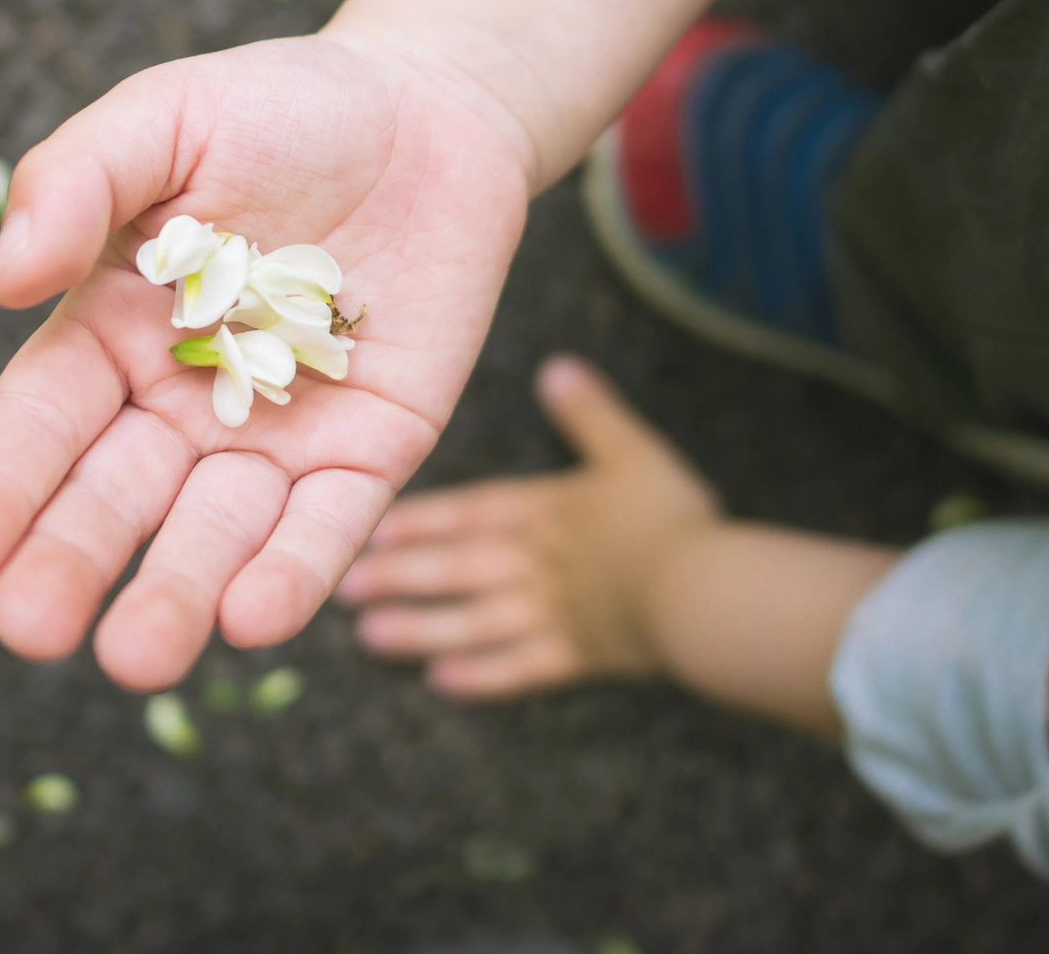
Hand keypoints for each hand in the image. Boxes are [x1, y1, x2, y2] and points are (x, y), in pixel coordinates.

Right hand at [0, 32, 533, 690]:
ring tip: (137, 658)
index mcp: (112, 329)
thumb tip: (3, 278)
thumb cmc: (282, 106)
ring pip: (217, 533)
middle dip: (72, 561)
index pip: (42, 418)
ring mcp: (278, 434)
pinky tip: (253, 619)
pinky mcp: (370, 450)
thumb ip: (77, 181)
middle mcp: (183, 401)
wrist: (430, 114)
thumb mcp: (166, 116)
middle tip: (29, 628)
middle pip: (117, 495)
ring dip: (178, 595)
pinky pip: (328, 525)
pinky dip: (294, 571)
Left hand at [336, 355, 720, 698]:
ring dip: (420, 628)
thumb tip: (557, 366)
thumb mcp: (631, 450)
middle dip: (401, 577)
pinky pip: (519, 668)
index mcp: (546, 510)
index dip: (421, 520)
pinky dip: (480, 675)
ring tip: (372, 637)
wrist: (701, 591)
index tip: (375, 530)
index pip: (471, 512)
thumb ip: (591, 412)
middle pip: (458, 567)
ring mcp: (554, 613)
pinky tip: (442, 682)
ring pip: (473, 619)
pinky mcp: (579, 656)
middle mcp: (536, 562)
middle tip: (347, 590)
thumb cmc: (669, 517)